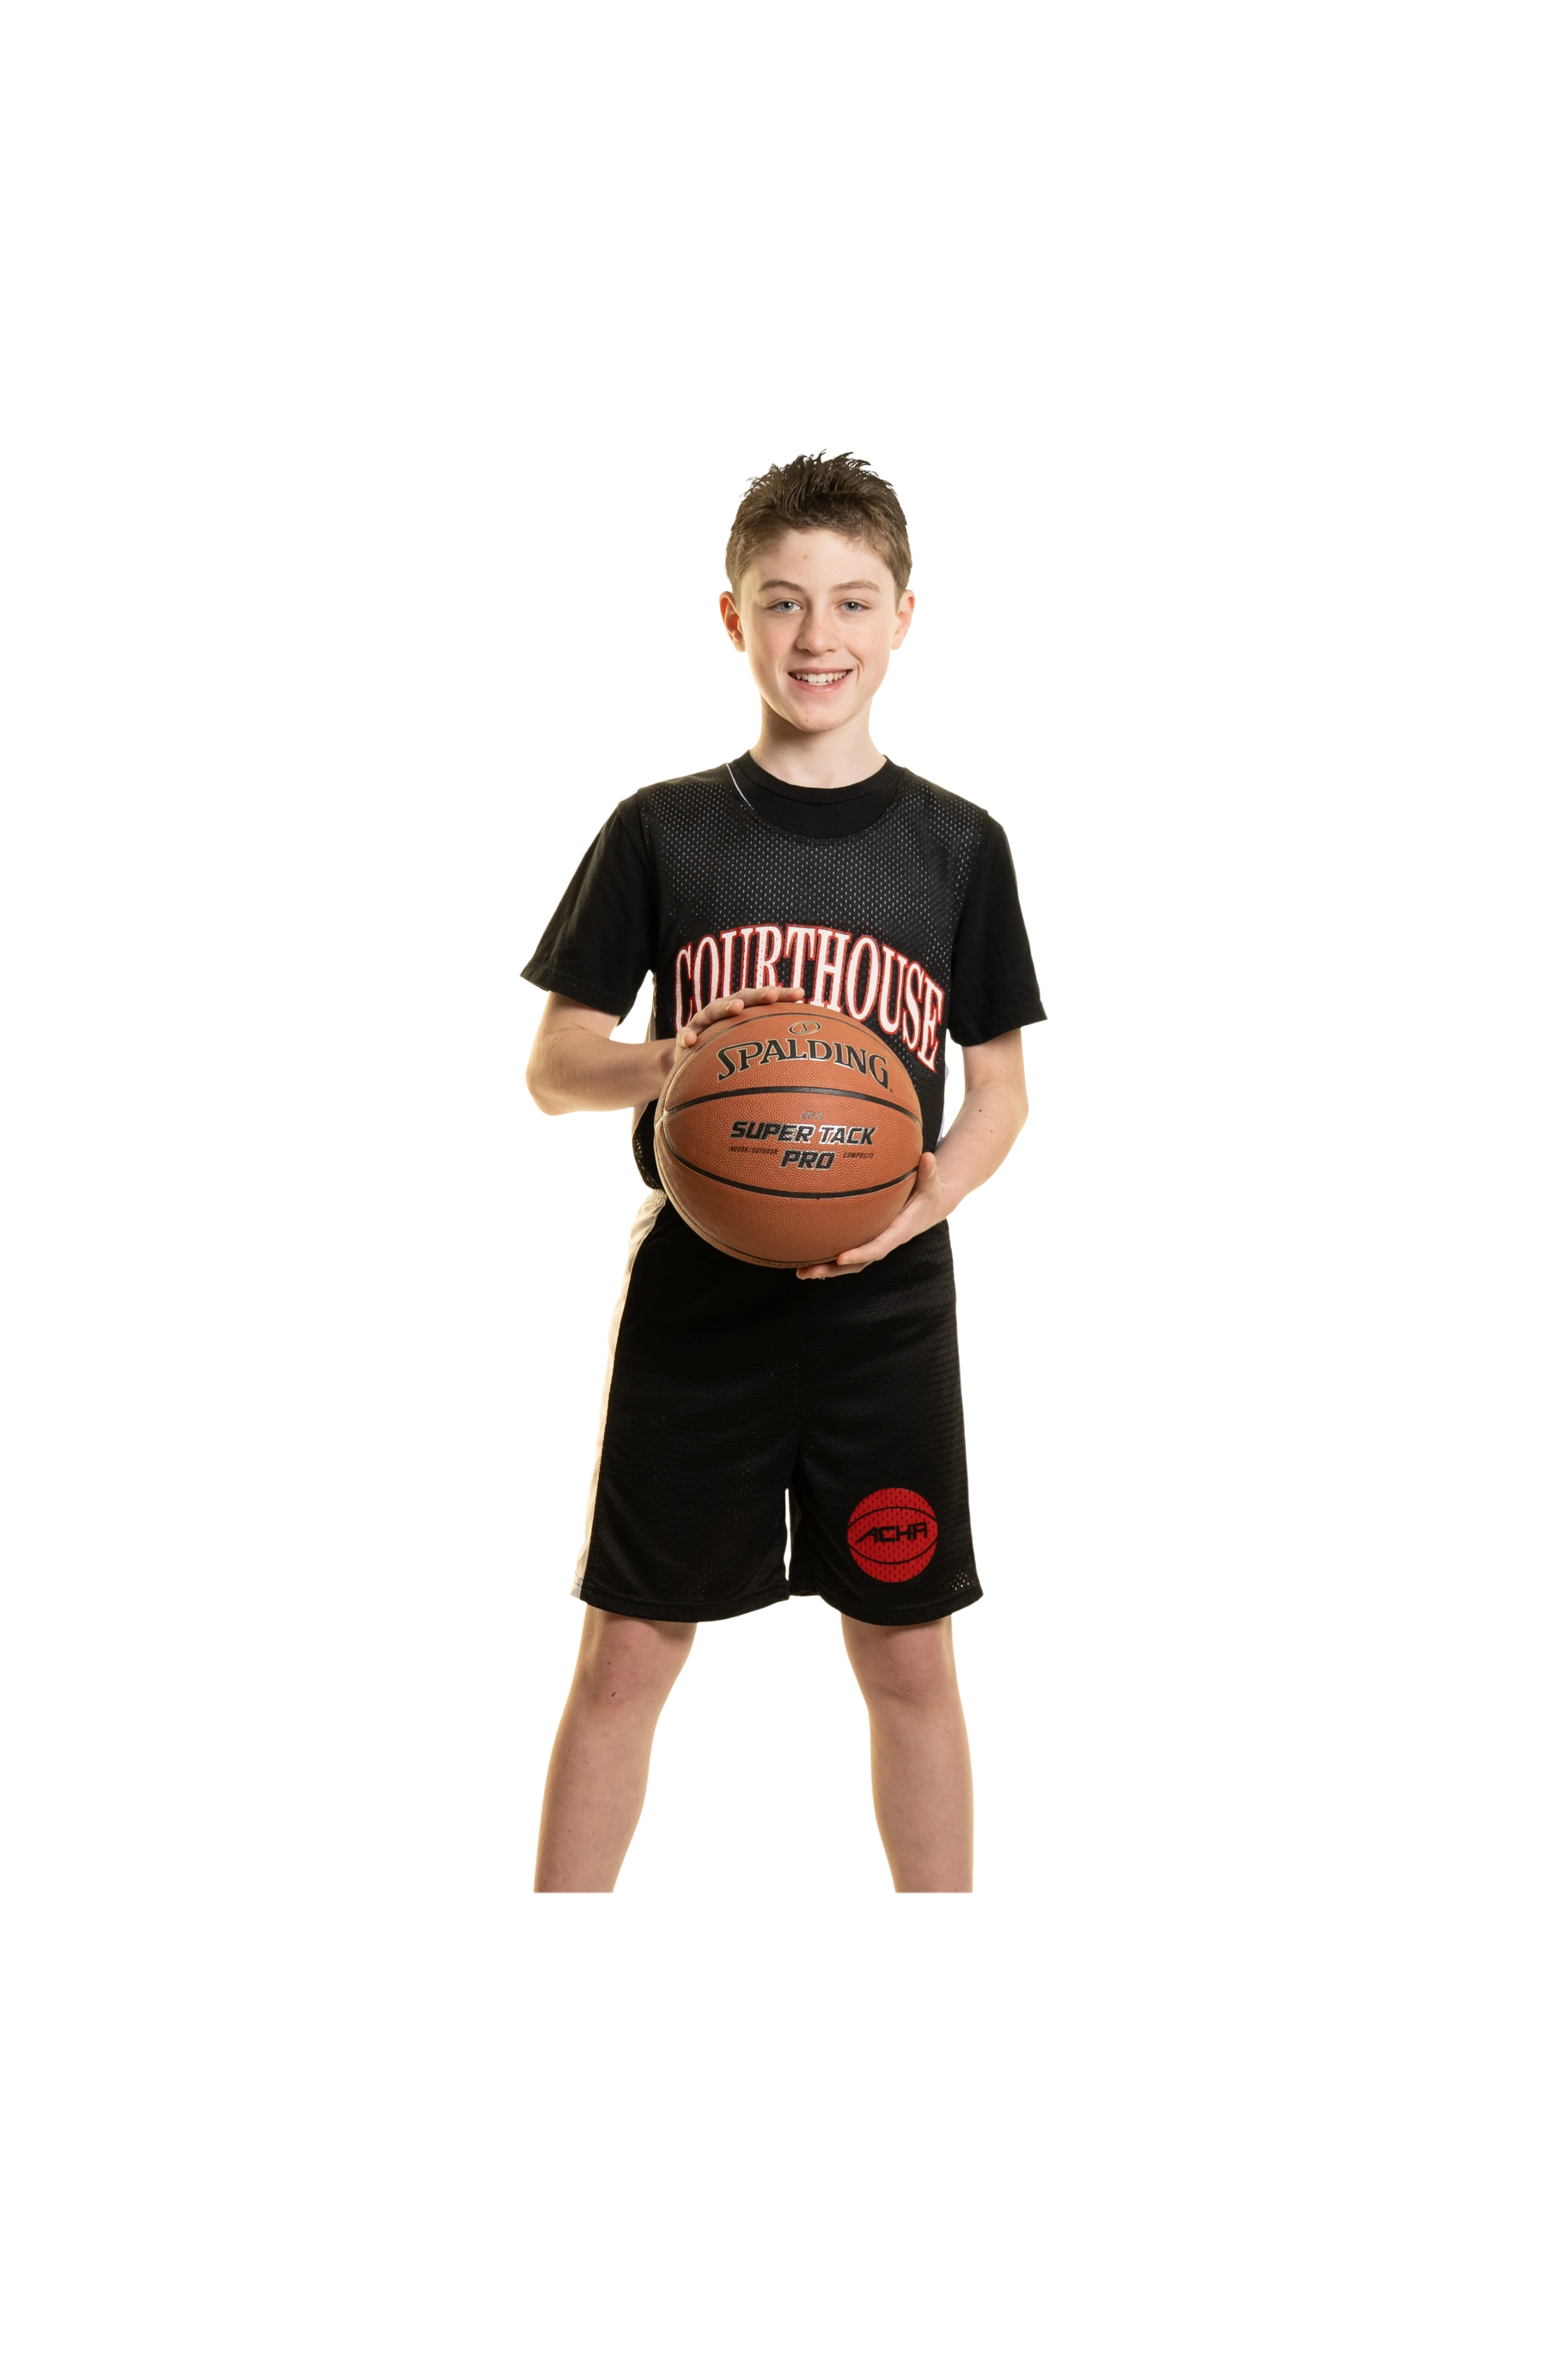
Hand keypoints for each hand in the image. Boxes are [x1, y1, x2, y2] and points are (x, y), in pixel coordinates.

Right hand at [670, 984, 807, 1059]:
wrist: (692, 1058)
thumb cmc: (727, 1052)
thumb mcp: (748, 1047)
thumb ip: (770, 1046)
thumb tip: (806, 1060)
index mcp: (742, 1010)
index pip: (764, 999)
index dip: (782, 995)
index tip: (801, 994)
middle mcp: (723, 1010)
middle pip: (741, 998)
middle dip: (757, 995)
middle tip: (771, 994)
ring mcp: (704, 1022)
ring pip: (713, 1011)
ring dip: (725, 1008)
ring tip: (737, 1008)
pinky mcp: (687, 1036)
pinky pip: (685, 1035)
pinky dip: (687, 1036)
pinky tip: (690, 1042)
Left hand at [796, 1151, 945, 1279]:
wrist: (931, 1207)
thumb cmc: (929, 1193)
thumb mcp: (931, 1183)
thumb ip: (929, 1172)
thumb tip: (928, 1157)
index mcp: (899, 1232)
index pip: (878, 1247)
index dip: (860, 1254)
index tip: (841, 1257)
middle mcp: (884, 1241)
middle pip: (858, 1262)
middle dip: (834, 1269)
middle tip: (809, 1272)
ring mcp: (874, 1242)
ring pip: (849, 1262)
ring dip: (826, 1269)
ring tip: (800, 1272)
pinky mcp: (867, 1238)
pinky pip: (846, 1252)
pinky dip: (828, 1258)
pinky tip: (805, 1259)